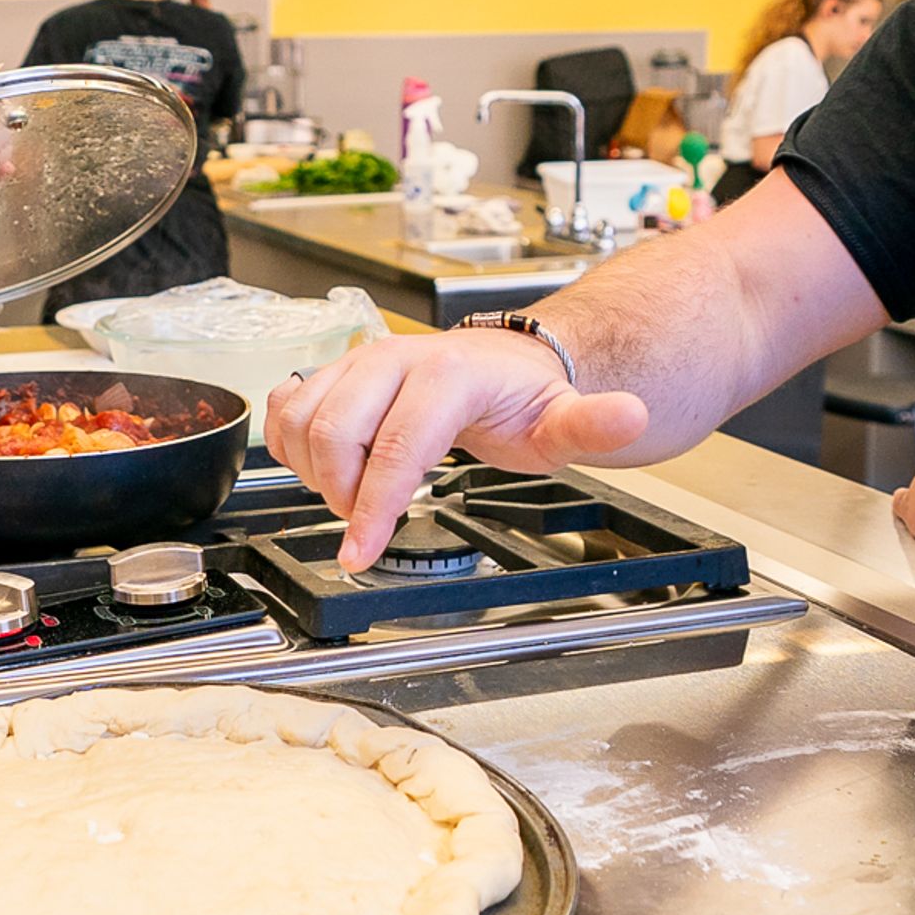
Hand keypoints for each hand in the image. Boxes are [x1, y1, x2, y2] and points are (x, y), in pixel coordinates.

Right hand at [268, 330, 649, 568]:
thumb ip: (591, 424)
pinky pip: (285, 408)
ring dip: (313, 472)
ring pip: (301, 420)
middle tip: (368, 524)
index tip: (359, 555)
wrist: (503, 363)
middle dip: (342, 494)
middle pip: (334, 434)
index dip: (373, 508)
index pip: (395, 448)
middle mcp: (392, 359)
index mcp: (446, 375)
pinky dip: (288, 445)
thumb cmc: (525, 401)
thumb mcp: (562, 421)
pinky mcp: (332, 371)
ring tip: (353, 496)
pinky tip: (322, 468)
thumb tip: (630, 414)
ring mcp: (356, 363)